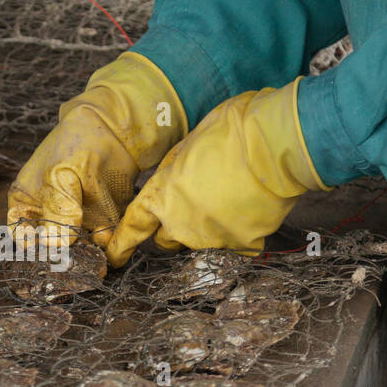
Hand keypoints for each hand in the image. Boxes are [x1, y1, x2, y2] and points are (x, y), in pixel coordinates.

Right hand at [8, 51, 185, 248]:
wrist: (116, 128)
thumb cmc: (76, 143)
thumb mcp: (59, 173)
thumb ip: (58, 207)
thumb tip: (56, 242)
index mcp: (27, 203)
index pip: (21, 237)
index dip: (32, 250)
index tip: (47, 256)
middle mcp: (50, 217)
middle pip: (50, 249)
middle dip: (62, 259)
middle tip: (73, 263)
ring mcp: (77, 222)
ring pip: (78, 251)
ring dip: (87, 259)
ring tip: (95, 259)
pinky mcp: (102, 222)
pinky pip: (102, 244)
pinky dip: (107, 251)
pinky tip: (111, 250)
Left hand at [105, 78, 327, 266]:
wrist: (273, 143)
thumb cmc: (229, 131)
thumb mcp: (188, 144)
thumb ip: (176, 171)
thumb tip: (181, 176)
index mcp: (161, 195)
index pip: (134, 226)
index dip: (122, 243)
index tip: (114, 255)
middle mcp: (181, 224)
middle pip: (167, 240)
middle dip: (175, 227)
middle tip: (197, 202)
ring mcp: (212, 238)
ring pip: (201, 242)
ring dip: (209, 228)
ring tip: (230, 198)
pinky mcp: (242, 244)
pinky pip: (236, 245)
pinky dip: (242, 232)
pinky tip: (251, 210)